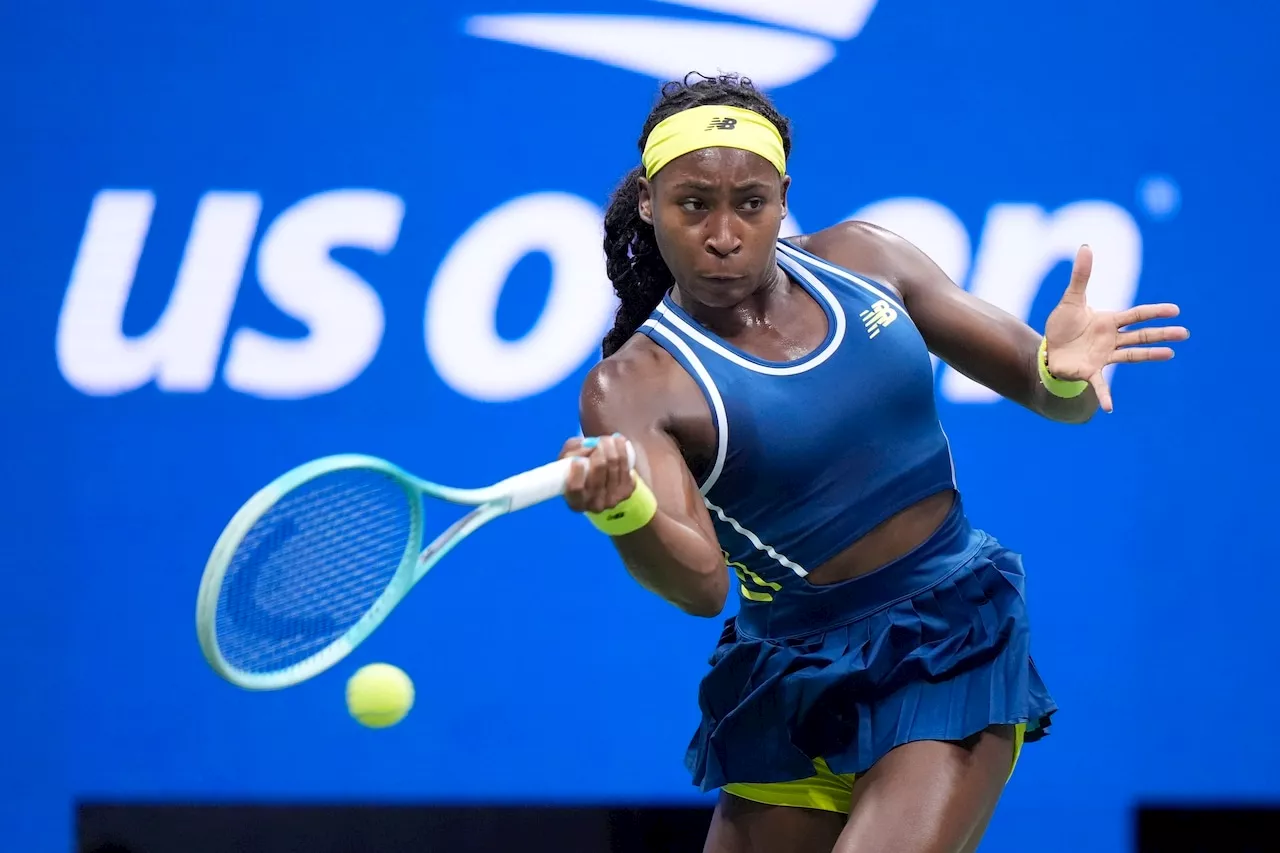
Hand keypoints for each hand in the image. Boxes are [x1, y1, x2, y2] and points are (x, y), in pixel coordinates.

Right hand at [558, 433, 636, 512]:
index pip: (576, 488)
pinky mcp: (627, 492)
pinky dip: (622, 451)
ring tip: (608, 439)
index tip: (577, 458)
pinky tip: (619, 444)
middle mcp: (594, 505)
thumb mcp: (566, 460)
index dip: (577, 471)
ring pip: (614, 464)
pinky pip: (626, 466)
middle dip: (600, 449)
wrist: (600, 481)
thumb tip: (590, 445)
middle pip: (599, 469)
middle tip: (598, 440)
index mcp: (575, 502)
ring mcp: (612, 500)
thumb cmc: (577, 469)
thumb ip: (572, 451)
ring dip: (612, 446)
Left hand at [1043, 245, 1189, 411]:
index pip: (1136, 314)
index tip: (1175, 310)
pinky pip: (1100, 385)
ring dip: (1150, 355)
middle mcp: (1111, 339)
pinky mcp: (1091, 372)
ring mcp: (1104, 356)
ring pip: (1131, 355)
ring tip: (1171, 354)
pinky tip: (1110, 408)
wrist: (1049, 350)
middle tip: (1185, 333)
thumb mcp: (1071, 299)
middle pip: (1140, 335)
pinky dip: (1105, 396)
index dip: (1154, 312)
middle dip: (1161, 334)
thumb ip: (1081, 276)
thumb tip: (1085, 246)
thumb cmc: (1063, 326)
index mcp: (1109, 321)